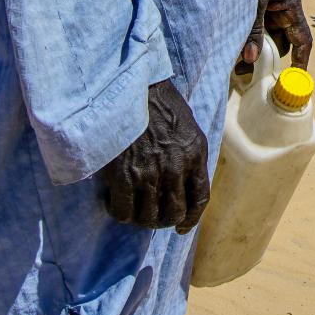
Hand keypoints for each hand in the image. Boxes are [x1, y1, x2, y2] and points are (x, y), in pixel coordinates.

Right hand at [100, 81, 210, 231]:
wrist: (132, 88)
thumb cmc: (161, 104)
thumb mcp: (188, 128)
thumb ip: (191, 157)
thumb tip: (186, 184)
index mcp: (194, 156)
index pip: (199, 200)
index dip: (191, 219)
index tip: (181, 226)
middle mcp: (175, 169)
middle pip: (173, 213)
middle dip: (163, 220)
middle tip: (153, 216)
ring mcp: (149, 173)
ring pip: (148, 217)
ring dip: (141, 219)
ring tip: (134, 210)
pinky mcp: (123, 174)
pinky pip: (123, 211)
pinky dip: (119, 212)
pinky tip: (115, 202)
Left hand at [237, 0, 312, 73]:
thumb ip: (252, 29)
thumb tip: (250, 59)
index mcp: (291, 7)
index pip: (303, 40)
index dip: (302, 61)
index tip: (294, 80)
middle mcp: (283, 11)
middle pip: (281, 42)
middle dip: (267, 59)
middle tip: (248, 72)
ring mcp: (270, 9)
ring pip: (267, 36)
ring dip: (254, 49)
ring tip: (235, 63)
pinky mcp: (257, 6)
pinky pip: (256, 28)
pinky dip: (247, 38)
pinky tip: (233, 46)